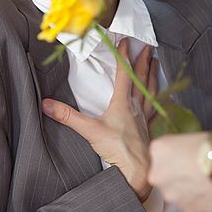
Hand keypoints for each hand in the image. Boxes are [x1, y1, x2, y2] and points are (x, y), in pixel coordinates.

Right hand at [42, 39, 156, 201]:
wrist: (137, 170)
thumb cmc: (117, 149)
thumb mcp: (89, 131)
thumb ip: (67, 116)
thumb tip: (47, 104)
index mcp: (123, 103)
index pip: (124, 74)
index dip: (124, 56)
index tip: (126, 41)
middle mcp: (136, 107)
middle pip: (141, 78)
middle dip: (143, 61)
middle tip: (148, 47)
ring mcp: (145, 118)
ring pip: (151, 90)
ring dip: (153, 75)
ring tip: (156, 63)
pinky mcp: (149, 129)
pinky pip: (157, 109)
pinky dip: (160, 99)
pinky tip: (164, 97)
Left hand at [148, 132, 211, 211]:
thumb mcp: (188, 139)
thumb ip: (179, 153)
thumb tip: (186, 160)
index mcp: (158, 151)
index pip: (162, 159)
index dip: (178, 161)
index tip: (189, 161)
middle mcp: (158, 175)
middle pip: (168, 179)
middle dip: (183, 179)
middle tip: (200, 173)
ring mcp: (172, 195)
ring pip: (181, 196)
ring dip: (193, 193)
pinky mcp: (189, 211)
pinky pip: (196, 208)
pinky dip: (205, 204)